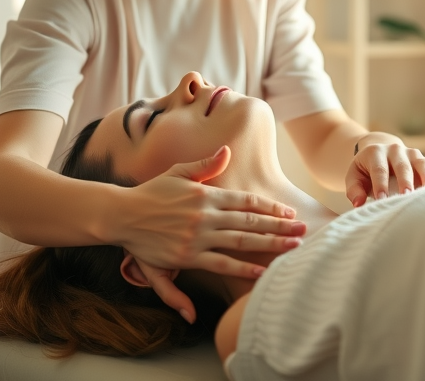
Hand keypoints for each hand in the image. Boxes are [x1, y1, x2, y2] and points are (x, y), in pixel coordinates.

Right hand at [118, 146, 305, 322]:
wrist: (122, 214)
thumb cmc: (151, 193)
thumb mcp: (178, 173)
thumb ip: (205, 165)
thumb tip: (227, 152)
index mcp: (206, 194)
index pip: (246, 201)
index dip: (271, 207)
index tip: (289, 213)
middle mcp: (205, 216)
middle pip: (251, 222)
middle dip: (280, 226)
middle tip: (302, 231)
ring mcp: (198, 237)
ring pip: (242, 242)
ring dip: (270, 245)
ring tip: (291, 248)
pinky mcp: (188, 257)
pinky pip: (221, 265)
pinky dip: (242, 270)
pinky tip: (261, 271)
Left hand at [345, 137, 424, 206]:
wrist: (380, 153)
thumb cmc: (365, 171)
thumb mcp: (354, 176)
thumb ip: (354, 189)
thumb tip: (358, 203)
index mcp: (376, 152)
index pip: (379, 169)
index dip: (380, 184)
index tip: (381, 200)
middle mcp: (396, 150)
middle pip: (402, 166)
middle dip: (405, 182)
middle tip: (406, 197)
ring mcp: (413, 154)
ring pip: (422, 164)